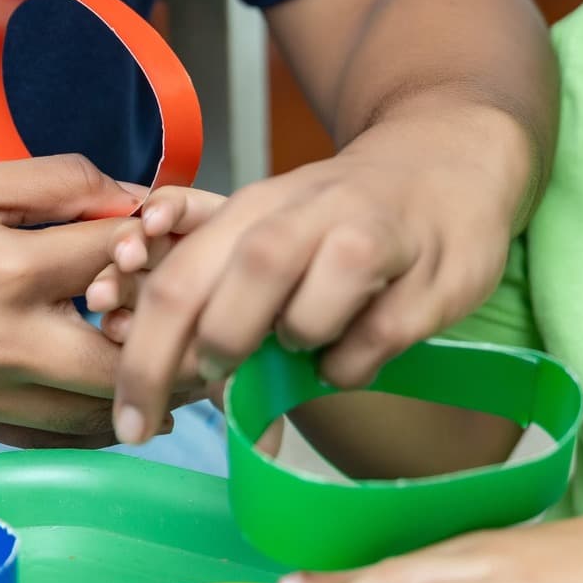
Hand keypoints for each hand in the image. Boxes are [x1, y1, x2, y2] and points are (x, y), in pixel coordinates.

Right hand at [0, 155, 204, 446]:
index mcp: (5, 271)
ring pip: (98, 413)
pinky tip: (134, 408)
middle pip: (126, 360)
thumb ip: (57, 182)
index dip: (159, 245)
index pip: (115, 259)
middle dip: (180, 347)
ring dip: (150, 394)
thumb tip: (133, 199)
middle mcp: (2, 344)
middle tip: (222, 334)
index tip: (184, 241)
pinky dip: (102, 427)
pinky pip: (57, 441)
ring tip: (196, 374)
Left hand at [112, 107, 525, 444]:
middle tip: (219, 381)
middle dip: (215, 350)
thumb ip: (217, 299)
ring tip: (308, 343)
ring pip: (308, 309)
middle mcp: (310, 214)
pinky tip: (359, 347)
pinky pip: (375, 341)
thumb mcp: (273, 231)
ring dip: (296, 347)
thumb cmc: (343, 215)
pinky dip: (354, 363)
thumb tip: (167, 391)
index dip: (144, 361)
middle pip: (239, 282)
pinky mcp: (432, 274)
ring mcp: (375, 238)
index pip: (177, 282)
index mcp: (255, 209)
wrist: (451, 159)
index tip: (130, 423)